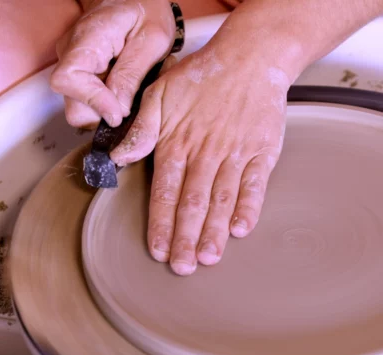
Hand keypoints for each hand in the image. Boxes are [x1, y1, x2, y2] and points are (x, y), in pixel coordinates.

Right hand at [50, 0, 175, 128]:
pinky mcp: (80, 75)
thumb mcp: (153, 38)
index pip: (68, 79)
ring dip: (106, 111)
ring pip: (80, 108)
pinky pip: (88, 103)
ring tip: (132, 94)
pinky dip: (107, 106)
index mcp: (88, 38)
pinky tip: (124, 92)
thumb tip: (118, 110)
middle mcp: (70, 52)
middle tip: (133, 105)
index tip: (118, 113)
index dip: (92, 102)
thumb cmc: (147, 11)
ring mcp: (72, 64)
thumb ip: (133, 73)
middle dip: (103, 113)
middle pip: (73, 103)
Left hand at [109, 45, 290, 274]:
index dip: (160, 223)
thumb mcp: (160, 93)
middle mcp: (205, 153)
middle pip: (193, 203)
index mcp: (177, 142)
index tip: (157, 249)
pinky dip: (249, 206)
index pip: (165, 191)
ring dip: (214, 231)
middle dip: (185, 239)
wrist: (250, 58)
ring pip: (222, 198)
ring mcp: (236, 154)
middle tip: (182, 268)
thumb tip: (120, 156)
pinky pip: (255, 184)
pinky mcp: (262, 152)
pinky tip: (242, 229)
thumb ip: (142, 129)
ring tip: (208, 258)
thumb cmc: (203, 75)